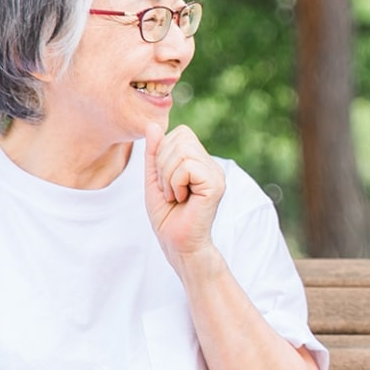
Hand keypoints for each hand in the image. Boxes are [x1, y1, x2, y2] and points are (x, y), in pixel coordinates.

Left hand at [144, 124, 224, 266]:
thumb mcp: (154, 179)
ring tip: (175, 195)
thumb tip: (153, 124)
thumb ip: (154, 153)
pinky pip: (186, 167)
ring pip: (182, 152)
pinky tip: (182, 199)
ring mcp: (216, 174)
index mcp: (200, 162)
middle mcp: (211, 165)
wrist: (178, 244)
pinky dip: (175, 183)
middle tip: (169, 189)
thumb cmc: (168, 217)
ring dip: (168, 176)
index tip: (165, 180)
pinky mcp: (215, 185)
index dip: (163, 152)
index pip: (180, 133)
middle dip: (163, 164)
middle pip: (180, 138)